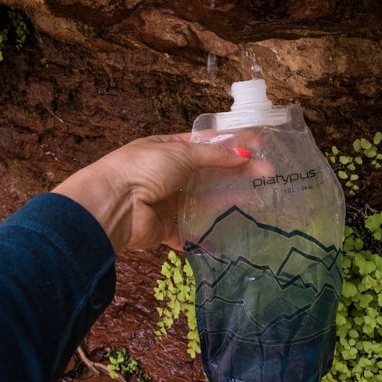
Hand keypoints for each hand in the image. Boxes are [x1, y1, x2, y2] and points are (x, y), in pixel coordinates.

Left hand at [51, 134, 250, 251]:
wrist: (113, 206)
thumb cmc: (143, 169)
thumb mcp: (181, 152)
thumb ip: (214, 156)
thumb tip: (244, 153)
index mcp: (168, 148)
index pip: (206, 144)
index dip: (232, 144)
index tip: (260, 145)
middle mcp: (168, 174)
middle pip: (209, 174)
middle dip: (238, 173)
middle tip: (268, 175)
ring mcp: (166, 202)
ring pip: (203, 201)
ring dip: (228, 200)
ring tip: (258, 201)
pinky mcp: (165, 229)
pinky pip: (189, 233)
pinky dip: (206, 237)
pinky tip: (230, 236)